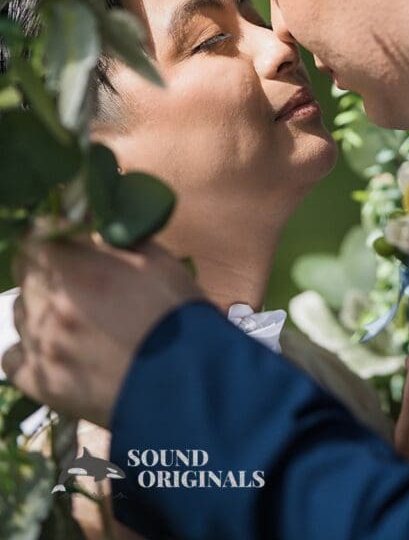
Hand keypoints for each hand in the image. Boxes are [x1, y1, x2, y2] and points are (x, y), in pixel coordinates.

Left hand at [1, 222, 203, 427]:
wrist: (188, 382)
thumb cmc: (177, 314)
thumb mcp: (155, 258)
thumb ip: (113, 237)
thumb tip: (90, 226)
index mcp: (74, 270)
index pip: (34, 237)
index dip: (49, 234)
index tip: (66, 239)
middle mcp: (48, 306)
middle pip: (24, 274)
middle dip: (46, 270)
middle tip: (75, 278)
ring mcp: (41, 348)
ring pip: (19, 314)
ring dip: (40, 308)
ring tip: (73, 317)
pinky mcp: (42, 385)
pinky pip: (13, 359)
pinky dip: (27, 350)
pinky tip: (53, 349)